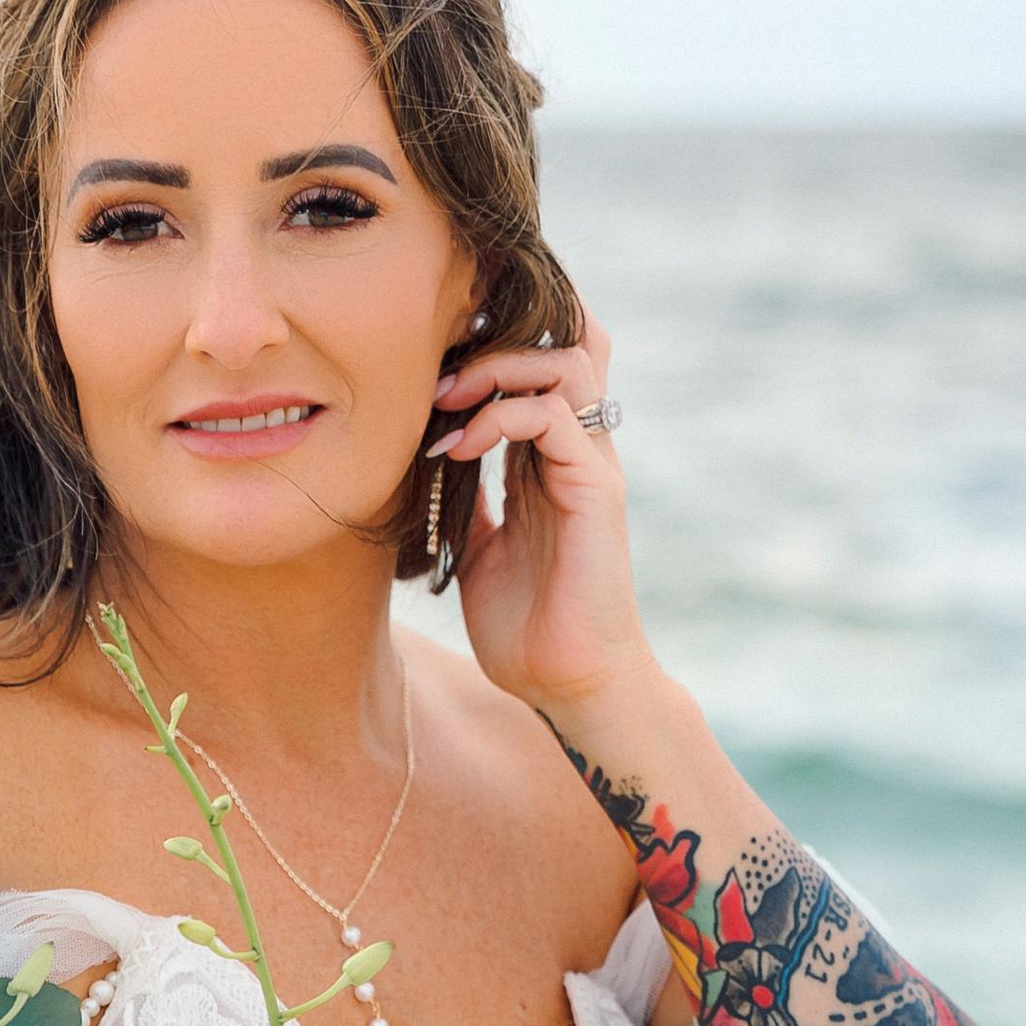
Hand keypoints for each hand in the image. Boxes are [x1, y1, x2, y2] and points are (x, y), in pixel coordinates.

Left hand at [435, 311, 659, 720]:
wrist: (570, 685)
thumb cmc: (527, 629)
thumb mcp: (477, 552)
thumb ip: (466, 504)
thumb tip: (428, 469)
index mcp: (550, 463)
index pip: (541, 370)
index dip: (493, 348)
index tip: (429, 368)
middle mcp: (578, 455)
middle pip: (568, 344)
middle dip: (497, 340)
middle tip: (435, 375)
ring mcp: (592, 469)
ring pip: (567, 365)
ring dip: (498, 369)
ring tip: (446, 401)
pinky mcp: (597, 492)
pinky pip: (555, 420)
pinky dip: (501, 418)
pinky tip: (459, 448)